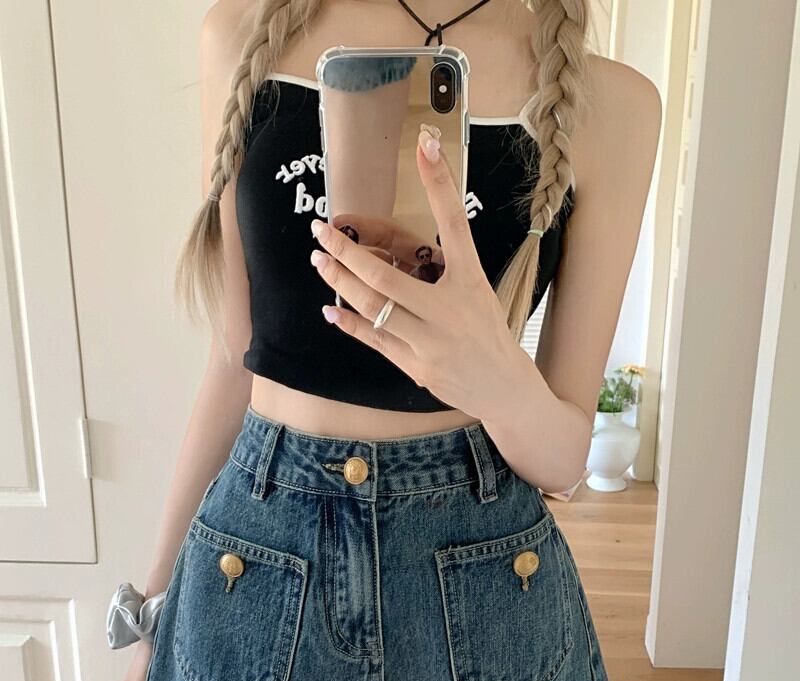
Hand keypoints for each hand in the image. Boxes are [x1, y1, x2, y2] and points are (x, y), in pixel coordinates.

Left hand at [309, 127, 526, 417]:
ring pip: (374, 308)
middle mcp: (450, 308)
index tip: (425, 144)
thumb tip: (396, 242)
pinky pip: (375, 339)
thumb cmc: (486, 331)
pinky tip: (330, 309)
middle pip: (384, 278)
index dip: (439, 182)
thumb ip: (443, 265)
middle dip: (346, 251)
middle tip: (320, 230)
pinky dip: (350, 324)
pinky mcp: (417, 367)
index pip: (454, 222)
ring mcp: (431, 341)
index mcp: (471, 279)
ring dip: (340, 282)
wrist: (504, 386)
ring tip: (319, 261)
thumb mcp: (476, 289)